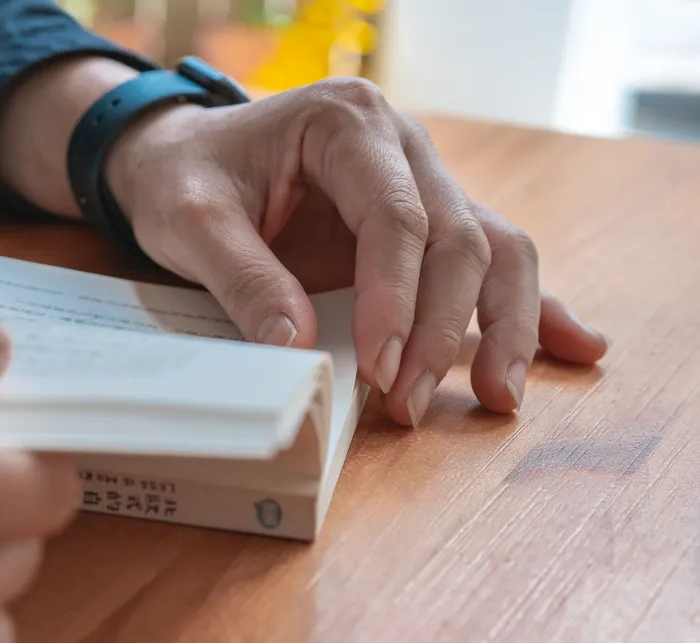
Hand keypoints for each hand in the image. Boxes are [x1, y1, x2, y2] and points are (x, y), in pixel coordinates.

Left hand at [103, 78, 608, 425]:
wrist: (180, 156)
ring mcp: (422, 184)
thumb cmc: (183, 177)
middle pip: (457, 239)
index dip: (396, 298)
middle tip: (408, 404)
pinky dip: (530, 307)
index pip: (396, 217)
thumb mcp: (189, 222)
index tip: (380, 367)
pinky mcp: (422, 226)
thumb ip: (241, 278)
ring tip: (500, 397)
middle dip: (442, 330)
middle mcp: (402, 147)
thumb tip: (299, 348)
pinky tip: (576, 347)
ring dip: (504, 326)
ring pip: (494, 250)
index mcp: (347, 125)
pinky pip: (491, 262)